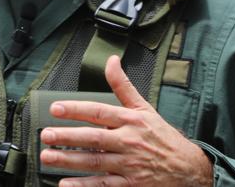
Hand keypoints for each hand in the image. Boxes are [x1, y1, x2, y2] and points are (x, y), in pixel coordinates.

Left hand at [39, 55, 211, 186]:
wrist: (190, 169)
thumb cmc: (162, 137)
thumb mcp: (144, 108)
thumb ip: (123, 86)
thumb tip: (111, 60)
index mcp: (131, 120)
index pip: (99, 112)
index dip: (76, 109)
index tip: (55, 108)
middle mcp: (129, 142)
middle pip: (94, 138)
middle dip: (67, 136)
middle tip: (45, 135)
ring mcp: (130, 165)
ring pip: (95, 163)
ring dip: (69, 161)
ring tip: (48, 157)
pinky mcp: (132, 185)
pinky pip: (104, 186)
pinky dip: (85, 186)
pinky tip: (66, 184)